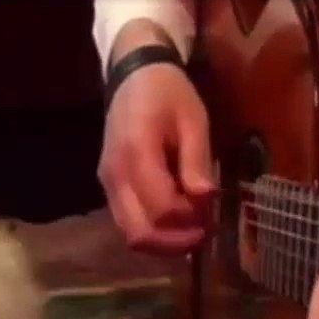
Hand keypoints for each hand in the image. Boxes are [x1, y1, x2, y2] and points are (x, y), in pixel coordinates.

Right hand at [98, 20, 215, 253]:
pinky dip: (153, 230)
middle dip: (175, 242)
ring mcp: (107, 184)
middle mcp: (115, 175)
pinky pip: (128, 223)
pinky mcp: (108, 188)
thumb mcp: (193, 121)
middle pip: (140, 233)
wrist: (133, 75)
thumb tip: (204, 199)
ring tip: (192, 229)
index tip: (211, 211)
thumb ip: (196, 162)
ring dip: (164, 242)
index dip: (189, 219)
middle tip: (204, 233)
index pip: (162, 209)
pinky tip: (175, 220)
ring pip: (131, 235)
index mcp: (137, 153)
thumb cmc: (168, 94)